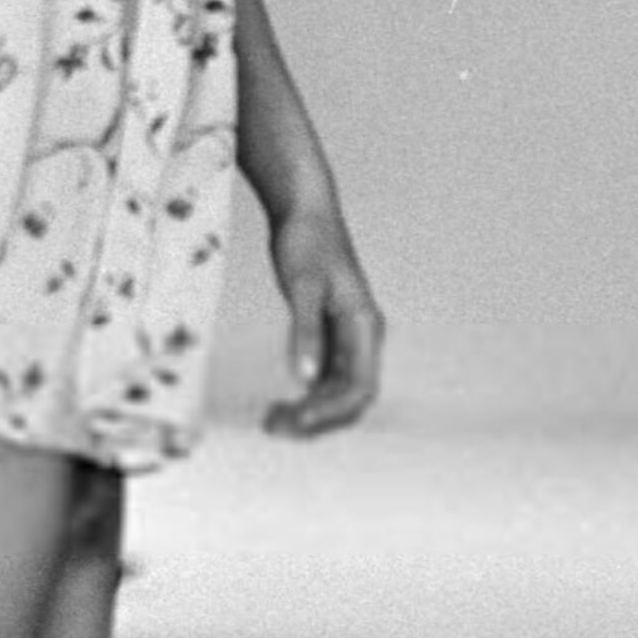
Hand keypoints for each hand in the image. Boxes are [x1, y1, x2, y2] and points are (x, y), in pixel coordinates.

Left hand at [264, 204, 383, 435]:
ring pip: (337, 391)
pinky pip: (325, 379)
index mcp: (365, 325)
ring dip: (310, 411)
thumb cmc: (307, 240)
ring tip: (272, 422)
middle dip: (317, 418)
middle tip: (274, 427)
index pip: (359, 387)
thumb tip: (306, 379)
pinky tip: (279, 403)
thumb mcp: (302, 285)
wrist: (306, 210)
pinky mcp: (331, 334)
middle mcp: (363, 336)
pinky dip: (306, 396)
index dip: (331, 411)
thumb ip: (306, 332)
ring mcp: (349, 337)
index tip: (297, 420)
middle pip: (351, 397)